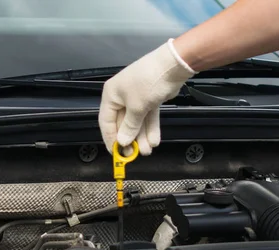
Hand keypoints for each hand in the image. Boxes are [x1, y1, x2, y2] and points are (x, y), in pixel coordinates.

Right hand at [98, 39, 195, 155]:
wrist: (172, 65)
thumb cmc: (148, 81)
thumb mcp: (136, 107)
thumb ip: (129, 126)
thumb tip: (122, 141)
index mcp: (111, 95)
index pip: (106, 121)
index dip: (110, 138)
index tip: (116, 152)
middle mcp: (121, 97)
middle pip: (122, 123)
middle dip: (130, 139)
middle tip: (133, 154)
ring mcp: (136, 98)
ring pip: (137, 122)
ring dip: (141, 136)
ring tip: (147, 150)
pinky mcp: (150, 99)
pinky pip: (147, 117)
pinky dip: (150, 128)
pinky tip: (153, 140)